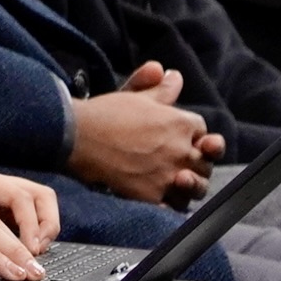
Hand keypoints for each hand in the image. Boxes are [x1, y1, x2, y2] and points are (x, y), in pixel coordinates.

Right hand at [67, 61, 219, 205]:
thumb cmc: (103, 114)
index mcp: (180, 123)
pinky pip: (175, 206)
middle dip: (195, 161)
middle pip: (205, 161)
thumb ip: (158, 88)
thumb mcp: (133, 96)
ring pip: (196, 187)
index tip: (177, 138)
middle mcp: (181, 150)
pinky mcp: (153, 196)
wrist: (75, 137)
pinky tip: (162, 200)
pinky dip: (171, 204)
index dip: (192, 134)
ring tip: (175, 183)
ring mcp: (169, 175)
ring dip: (190, 185)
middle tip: (179, 164)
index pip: (201, 130)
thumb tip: (172, 75)